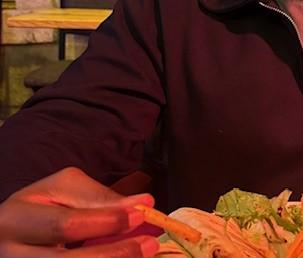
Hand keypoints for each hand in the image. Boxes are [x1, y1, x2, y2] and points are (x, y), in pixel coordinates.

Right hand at [0, 167, 159, 256]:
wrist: (12, 232)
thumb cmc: (42, 206)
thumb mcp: (63, 190)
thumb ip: (99, 197)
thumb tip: (142, 203)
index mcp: (15, 219)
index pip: (66, 224)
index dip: (107, 221)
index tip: (141, 214)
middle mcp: (10, 254)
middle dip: (114, 254)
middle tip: (149, 243)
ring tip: (142, 255)